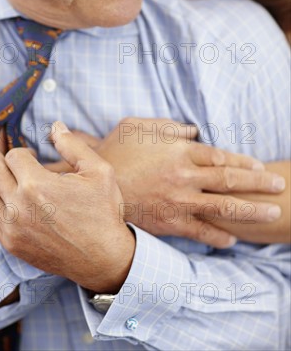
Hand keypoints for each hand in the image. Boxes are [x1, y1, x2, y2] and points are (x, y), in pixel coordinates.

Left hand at [0, 122, 134, 292]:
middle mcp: (18, 206)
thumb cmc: (104, 212)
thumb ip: (73, 145)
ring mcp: (12, 228)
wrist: (104, 259)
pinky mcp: (12, 244)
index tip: (32, 153)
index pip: (14, 156)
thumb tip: (55, 125)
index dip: (23, 150)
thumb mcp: (99, 171)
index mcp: (37, 184)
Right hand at [56, 118, 283, 247]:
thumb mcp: (137, 125)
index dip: (243, 160)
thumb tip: (193, 130)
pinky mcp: (169, 222)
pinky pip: (200, 231)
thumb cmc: (114, 151)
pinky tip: (232, 239)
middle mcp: (185, 176)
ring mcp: (179, 201)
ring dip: (250, 210)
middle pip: (230, 179)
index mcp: (179, 151)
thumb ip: (168, 126)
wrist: (93, 186)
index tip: (259, 165)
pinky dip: (218, 236)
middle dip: (258, 183)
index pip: (220, 155)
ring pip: (223, 207)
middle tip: (278, 186)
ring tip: (271, 212)